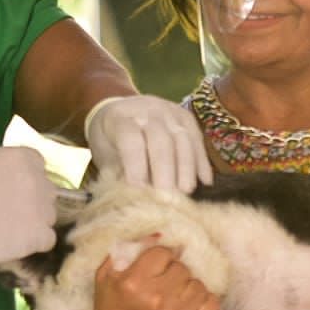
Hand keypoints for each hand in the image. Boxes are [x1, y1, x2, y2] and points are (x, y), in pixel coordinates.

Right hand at [0, 147, 57, 270]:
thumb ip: (3, 169)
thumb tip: (9, 180)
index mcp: (23, 157)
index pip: (39, 165)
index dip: (26, 179)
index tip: (12, 190)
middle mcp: (38, 180)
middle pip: (46, 192)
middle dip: (32, 201)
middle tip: (8, 213)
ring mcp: (41, 208)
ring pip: (48, 216)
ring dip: (34, 223)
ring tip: (7, 231)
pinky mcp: (39, 235)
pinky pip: (47, 240)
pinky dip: (34, 243)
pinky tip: (13, 243)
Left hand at [84, 95, 212, 192]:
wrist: (119, 109)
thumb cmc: (108, 138)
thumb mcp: (104, 152)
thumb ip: (117, 171)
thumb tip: (134, 197)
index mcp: (120, 118)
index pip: (131, 141)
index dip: (136, 166)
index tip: (140, 191)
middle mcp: (147, 110)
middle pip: (161, 141)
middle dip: (166, 172)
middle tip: (168, 199)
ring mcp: (169, 111)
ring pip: (183, 139)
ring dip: (186, 169)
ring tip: (186, 193)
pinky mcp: (186, 117)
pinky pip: (197, 138)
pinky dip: (202, 161)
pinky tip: (205, 181)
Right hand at [84, 242, 221, 309]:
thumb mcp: (106, 276)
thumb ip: (127, 249)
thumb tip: (160, 234)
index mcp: (133, 282)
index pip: (163, 252)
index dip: (159, 258)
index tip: (154, 267)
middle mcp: (156, 299)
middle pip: (182, 267)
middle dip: (173, 272)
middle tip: (163, 283)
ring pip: (198, 284)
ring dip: (188, 287)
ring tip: (175, 296)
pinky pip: (212, 304)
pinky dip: (204, 302)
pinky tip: (190, 305)